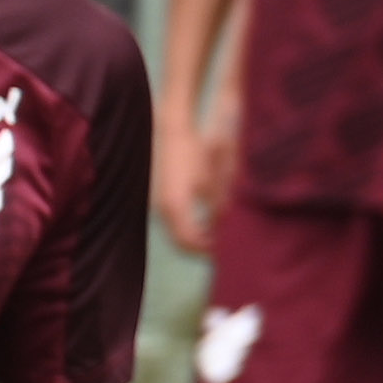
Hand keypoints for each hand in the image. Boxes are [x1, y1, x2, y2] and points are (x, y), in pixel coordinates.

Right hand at [152, 106, 229, 254]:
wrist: (173, 130)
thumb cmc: (195, 153)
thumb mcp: (212, 181)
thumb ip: (219, 207)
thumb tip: (224, 228)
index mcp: (175, 208)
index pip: (189, 242)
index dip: (207, 249)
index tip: (225, 251)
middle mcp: (162, 210)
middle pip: (180, 241)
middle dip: (201, 246)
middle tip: (222, 248)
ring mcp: (158, 203)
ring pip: (176, 231)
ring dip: (194, 237)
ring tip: (216, 236)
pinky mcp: (159, 197)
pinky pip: (172, 221)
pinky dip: (187, 226)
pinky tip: (204, 222)